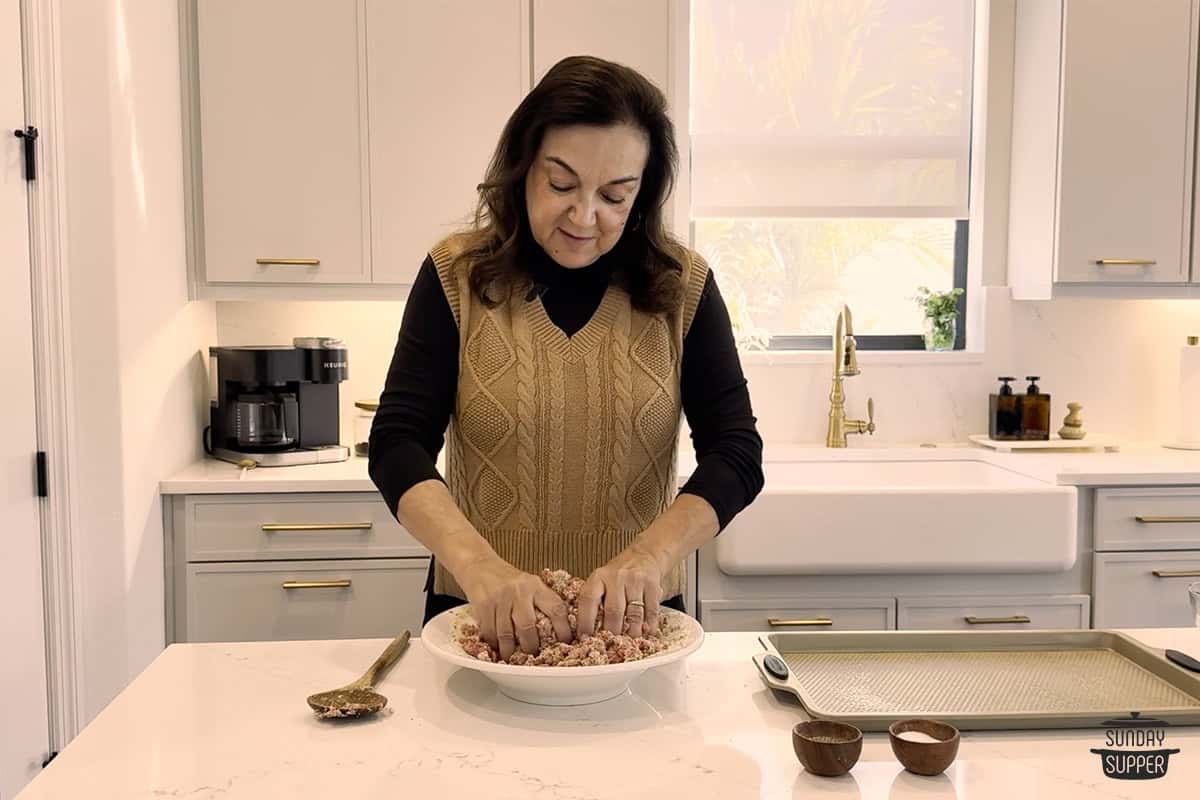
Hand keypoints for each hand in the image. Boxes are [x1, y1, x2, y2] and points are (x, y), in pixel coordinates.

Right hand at [456, 555, 572, 659]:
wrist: (479, 564)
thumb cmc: (506, 578)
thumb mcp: (528, 583)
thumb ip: (539, 602)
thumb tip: (555, 630)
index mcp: (536, 585)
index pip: (556, 608)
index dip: (563, 629)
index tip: (566, 642)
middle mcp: (519, 590)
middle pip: (528, 626)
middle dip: (531, 646)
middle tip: (532, 654)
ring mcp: (500, 597)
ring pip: (507, 633)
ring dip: (509, 649)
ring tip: (512, 656)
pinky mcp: (484, 604)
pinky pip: (490, 631)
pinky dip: (493, 643)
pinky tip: (496, 646)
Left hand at [577, 546, 663, 638]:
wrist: (643, 557)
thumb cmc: (617, 576)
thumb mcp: (601, 583)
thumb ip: (594, 604)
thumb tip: (586, 635)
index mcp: (598, 578)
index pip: (588, 600)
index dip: (585, 622)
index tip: (585, 639)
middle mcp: (616, 577)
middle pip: (613, 611)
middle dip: (612, 633)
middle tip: (611, 644)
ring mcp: (635, 581)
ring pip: (633, 615)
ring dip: (632, 633)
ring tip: (629, 643)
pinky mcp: (652, 586)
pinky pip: (651, 612)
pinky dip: (648, 627)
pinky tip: (646, 633)